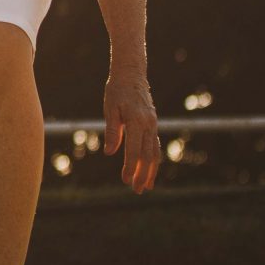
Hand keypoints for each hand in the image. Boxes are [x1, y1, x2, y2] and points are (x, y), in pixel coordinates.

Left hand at [102, 68, 159, 191]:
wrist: (131, 75)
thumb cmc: (117, 91)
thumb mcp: (110, 108)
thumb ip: (112, 130)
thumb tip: (109, 153)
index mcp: (136, 121)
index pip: (134, 150)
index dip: (130, 167)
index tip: (125, 181)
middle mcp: (148, 125)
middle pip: (147, 155)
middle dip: (142, 174)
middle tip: (136, 190)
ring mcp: (152, 125)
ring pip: (154, 152)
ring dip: (150, 170)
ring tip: (145, 186)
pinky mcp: (152, 125)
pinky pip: (155, 145)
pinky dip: (153, 160)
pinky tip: (148, 170)